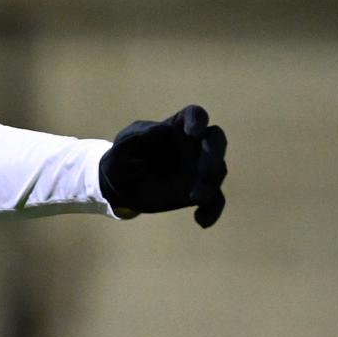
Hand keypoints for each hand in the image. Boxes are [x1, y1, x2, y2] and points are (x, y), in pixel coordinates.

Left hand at [98, 104, 227, 227]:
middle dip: (214, 153)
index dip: (198, 120)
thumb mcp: (122, 148)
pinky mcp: (198, 190)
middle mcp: (193, 145)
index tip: (192, 133)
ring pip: (218, 171)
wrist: (120, 187)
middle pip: (216, 140)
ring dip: (210, 183)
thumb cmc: (122, 160)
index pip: (194, 115)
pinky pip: (214, 200)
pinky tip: (201, 221)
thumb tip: (161, 130)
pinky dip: (212, 210)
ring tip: (195, 197)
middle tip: (204, 169)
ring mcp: (198, 168)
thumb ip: (138, 138)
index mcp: (175, 127)